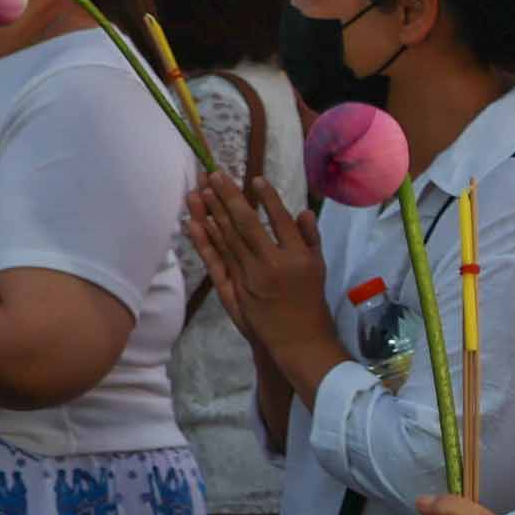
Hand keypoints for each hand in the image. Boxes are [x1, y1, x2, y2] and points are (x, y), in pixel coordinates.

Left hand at [188, 171, 337, 387]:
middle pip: (245, 224)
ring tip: (200, 189)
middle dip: (228, 197)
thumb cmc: (310, 301)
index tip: (255, 179)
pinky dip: (204, 241)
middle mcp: (270, 265)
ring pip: (226, 238)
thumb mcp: (319, 268)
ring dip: (211, 212)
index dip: (267, 198)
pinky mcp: (232, 289)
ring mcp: (248, 277)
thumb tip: (303, 211)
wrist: (295, 341)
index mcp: (296, 258)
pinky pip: (215, 261)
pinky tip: (195, 222)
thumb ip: (311, 238)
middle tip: (213, 174)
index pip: (279, 220)